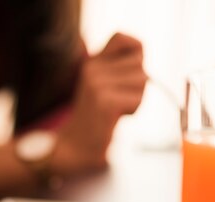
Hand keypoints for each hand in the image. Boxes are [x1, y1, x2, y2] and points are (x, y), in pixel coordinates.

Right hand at [53, 33, 145, 175]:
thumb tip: (144, 64)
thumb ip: (119, 72)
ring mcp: (97, 83)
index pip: (123, 38)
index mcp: (91, 63)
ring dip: (136, 99)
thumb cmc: (92, 123)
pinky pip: (137, 99)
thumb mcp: (102, 89)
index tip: (127, 77)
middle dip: (138, 85)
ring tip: (115, 111)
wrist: (70, 149)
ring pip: (142, 80)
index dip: (135, 53)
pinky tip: (115, 118)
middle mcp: (92, 68)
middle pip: (140, 63)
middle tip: (118, 102)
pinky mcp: (104, 101)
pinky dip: (132, 111)